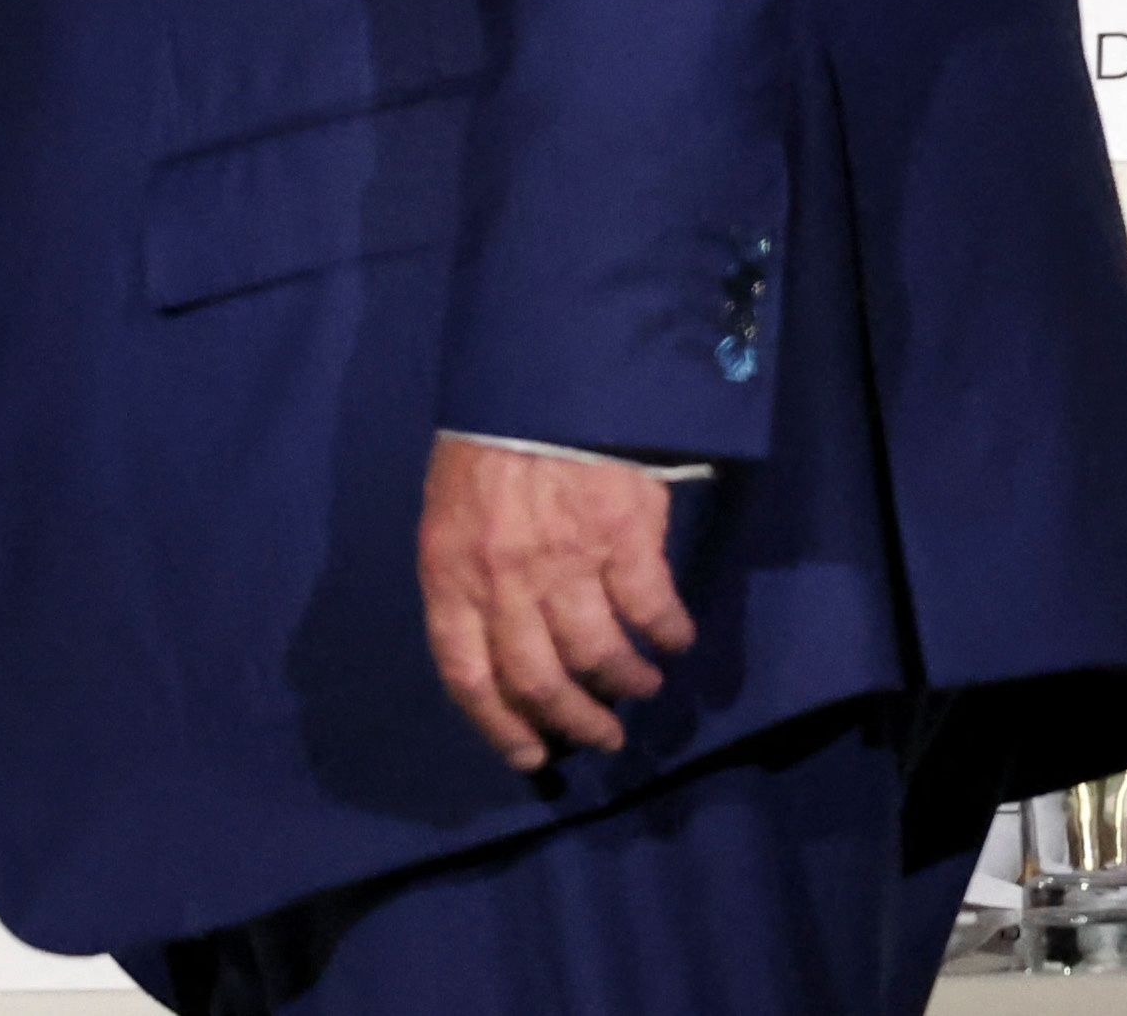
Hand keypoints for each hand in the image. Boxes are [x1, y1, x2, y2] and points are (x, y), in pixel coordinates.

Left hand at [418, 441, 692, 774]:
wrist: (543, 371)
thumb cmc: (491, 442)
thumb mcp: (451, 509)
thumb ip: (466, 575)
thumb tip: (495, 644)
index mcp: (451, 570)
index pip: (466, 674)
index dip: (500, 726)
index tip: (532, 755)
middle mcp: (504, 578)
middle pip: (539, 681)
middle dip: (576, 722)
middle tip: (603, 736)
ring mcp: (566, 561)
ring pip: (599, 658)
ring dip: (627, 684)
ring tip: (643, 686)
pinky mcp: (623, 539)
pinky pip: (652, 612)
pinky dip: (669, 636)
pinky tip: (676, 639)